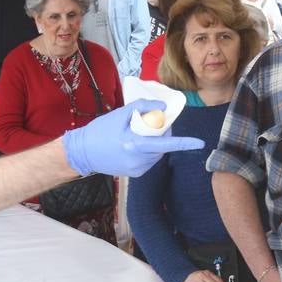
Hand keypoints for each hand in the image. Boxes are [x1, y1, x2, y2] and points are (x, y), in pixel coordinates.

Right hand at [61, 100, 203, 177]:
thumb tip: (163, 107)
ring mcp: (137, 170)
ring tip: (138, 135)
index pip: (165, 144)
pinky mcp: (135, 174)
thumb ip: (143, 107)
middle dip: (163, 135)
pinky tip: (134, 146)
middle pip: (162, 147)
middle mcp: (138, 160)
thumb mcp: (119, 114)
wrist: (82, 153)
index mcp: (134, 145)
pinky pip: (149, 161)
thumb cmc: (99, 131)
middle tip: (151, 123)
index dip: (184, 143)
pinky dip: (147, 152)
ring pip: (157, 154)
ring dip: (155, 144)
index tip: (200, 143)